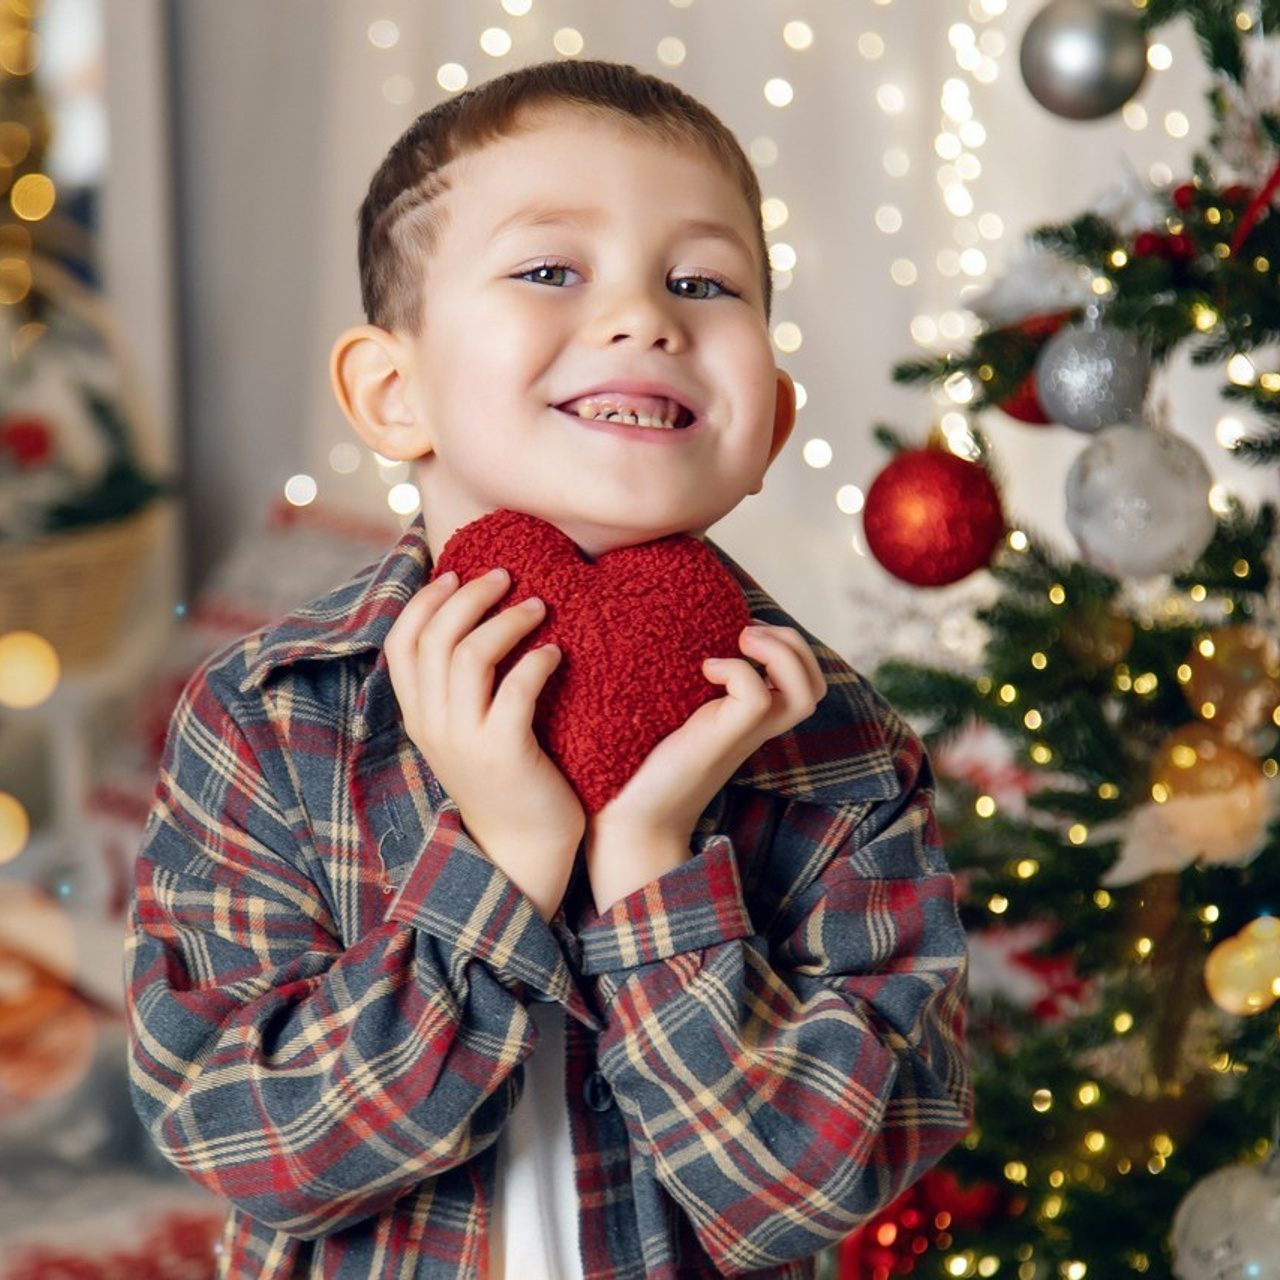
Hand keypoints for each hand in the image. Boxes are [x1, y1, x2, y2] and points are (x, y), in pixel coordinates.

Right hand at [384, 568, 584, 920]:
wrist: (522, 852)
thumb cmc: (505, 782)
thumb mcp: (464, 733)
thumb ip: (458, 688)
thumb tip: (469, 625)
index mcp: (418, 716)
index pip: (400, 642)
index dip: (424, 600)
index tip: (456, 573)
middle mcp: (433, 725)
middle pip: (436, 637)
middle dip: (471, 595)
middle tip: (506, 575)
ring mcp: (465, 740)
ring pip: (470, 654)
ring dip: (507, 620)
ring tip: (540, 605)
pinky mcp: (506, 752)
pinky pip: (516, 689)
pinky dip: (536, 660)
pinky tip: (556, 653)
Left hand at [585, 623, 825, 913]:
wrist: (632, 817)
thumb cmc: (644, 764)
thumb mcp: (676, 715)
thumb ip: (689, 689)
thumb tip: (674, 645)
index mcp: (751, 721)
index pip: (806, 685)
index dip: (791, 649)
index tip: (745, 632)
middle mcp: (756, 729)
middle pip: (816, 687)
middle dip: (796, 645)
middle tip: (748, 632)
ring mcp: (743, 736)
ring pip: (806, 694)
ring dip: (782, 653)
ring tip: (742, 640)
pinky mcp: (722, 739)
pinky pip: (756, 697)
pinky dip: (737, 670)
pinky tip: (705, 668)